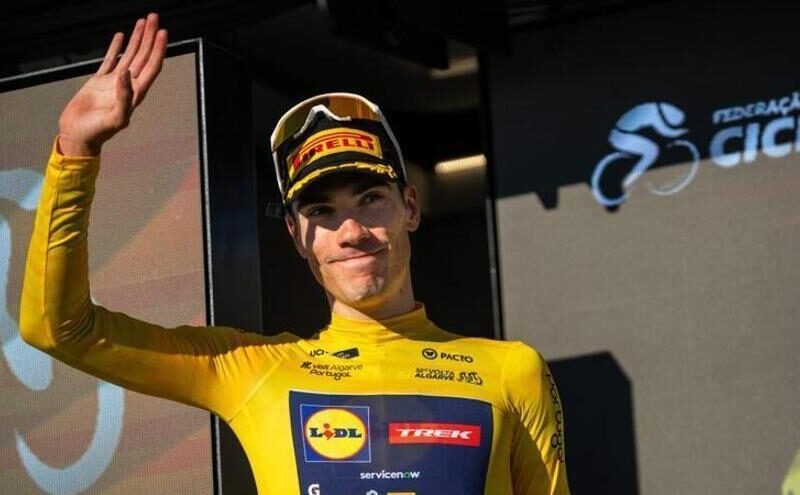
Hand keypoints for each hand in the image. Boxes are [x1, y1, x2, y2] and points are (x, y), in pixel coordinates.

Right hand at [58, 13, 166, 155]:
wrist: (78, 136)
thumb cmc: (98, 133)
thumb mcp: (115, 119)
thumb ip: (124, 98)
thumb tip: (128, 75)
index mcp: (135, 94)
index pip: (152, 67)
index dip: (158, 50)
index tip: (163, 33)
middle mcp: (128, 86)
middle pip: (144, 56)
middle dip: (150, 37)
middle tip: (155, 18)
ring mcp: (114, 82)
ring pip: (130, 55)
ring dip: (137, 39)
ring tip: (143, 22)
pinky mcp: (99, 82)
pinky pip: (110, 60)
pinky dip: (115, 47)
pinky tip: (121, 36)